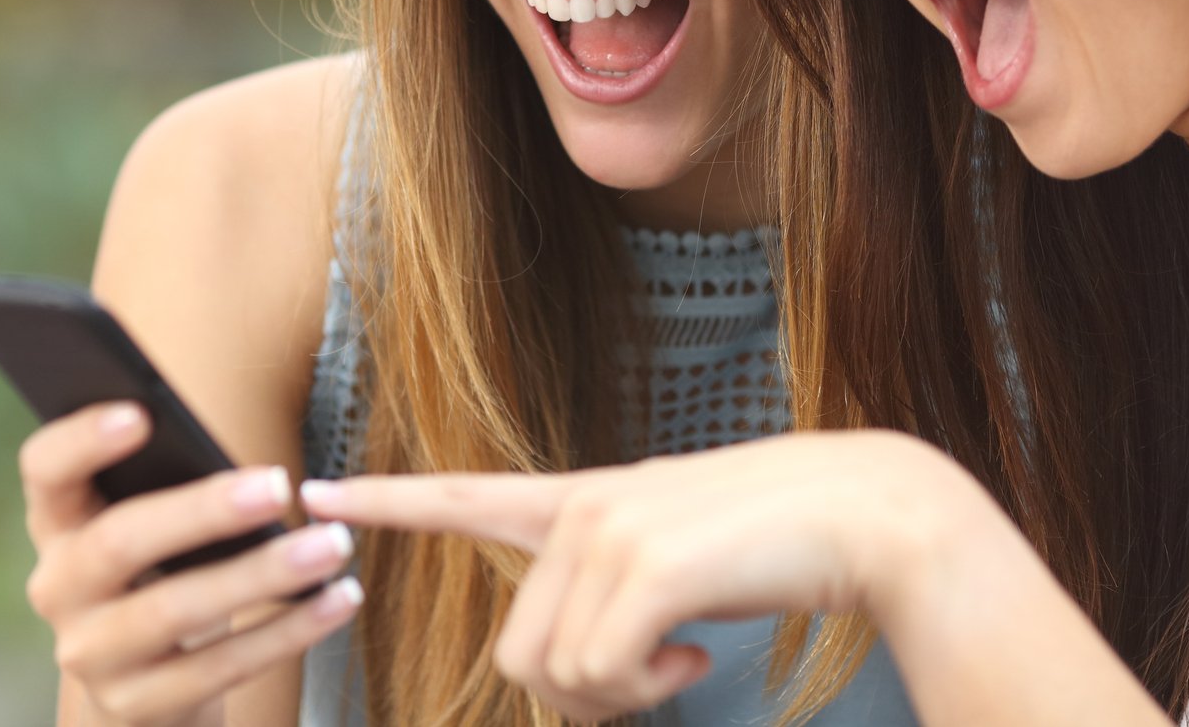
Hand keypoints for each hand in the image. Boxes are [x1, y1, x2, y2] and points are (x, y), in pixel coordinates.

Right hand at [19, 402, 362, 725]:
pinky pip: (218, 668)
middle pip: (119, 540)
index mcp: (59, 520)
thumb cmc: (165, 569)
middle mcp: (59, 587)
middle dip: (203, 511)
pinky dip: (288, 631)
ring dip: (262, 574)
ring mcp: (91, 653)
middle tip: (279, 484)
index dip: (82, 440)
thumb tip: (249, 463)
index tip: (141, 412)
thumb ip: (171, 485)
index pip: (45, 469)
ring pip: (174, 611)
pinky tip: (339, 598)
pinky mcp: (135, 705)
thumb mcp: (153, 526)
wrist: (151, 683)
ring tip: (333, 544)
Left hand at [300, 430, 968, 722]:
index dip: (390, 500)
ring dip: (619, 697)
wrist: (868, 513)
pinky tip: (696, 663)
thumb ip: (609, 592)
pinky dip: (647, 692)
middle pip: (519, 654)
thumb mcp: (674, 563)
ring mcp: (610, 530)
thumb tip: (570, 670)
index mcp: (584, 500)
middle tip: (655, 680)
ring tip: (680, 661)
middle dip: (580, 697)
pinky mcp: (645, 563)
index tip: (320, 490)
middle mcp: (582, 509)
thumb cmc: (776, 545)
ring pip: (555, 673)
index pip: (465, 496)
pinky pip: (600, 674)